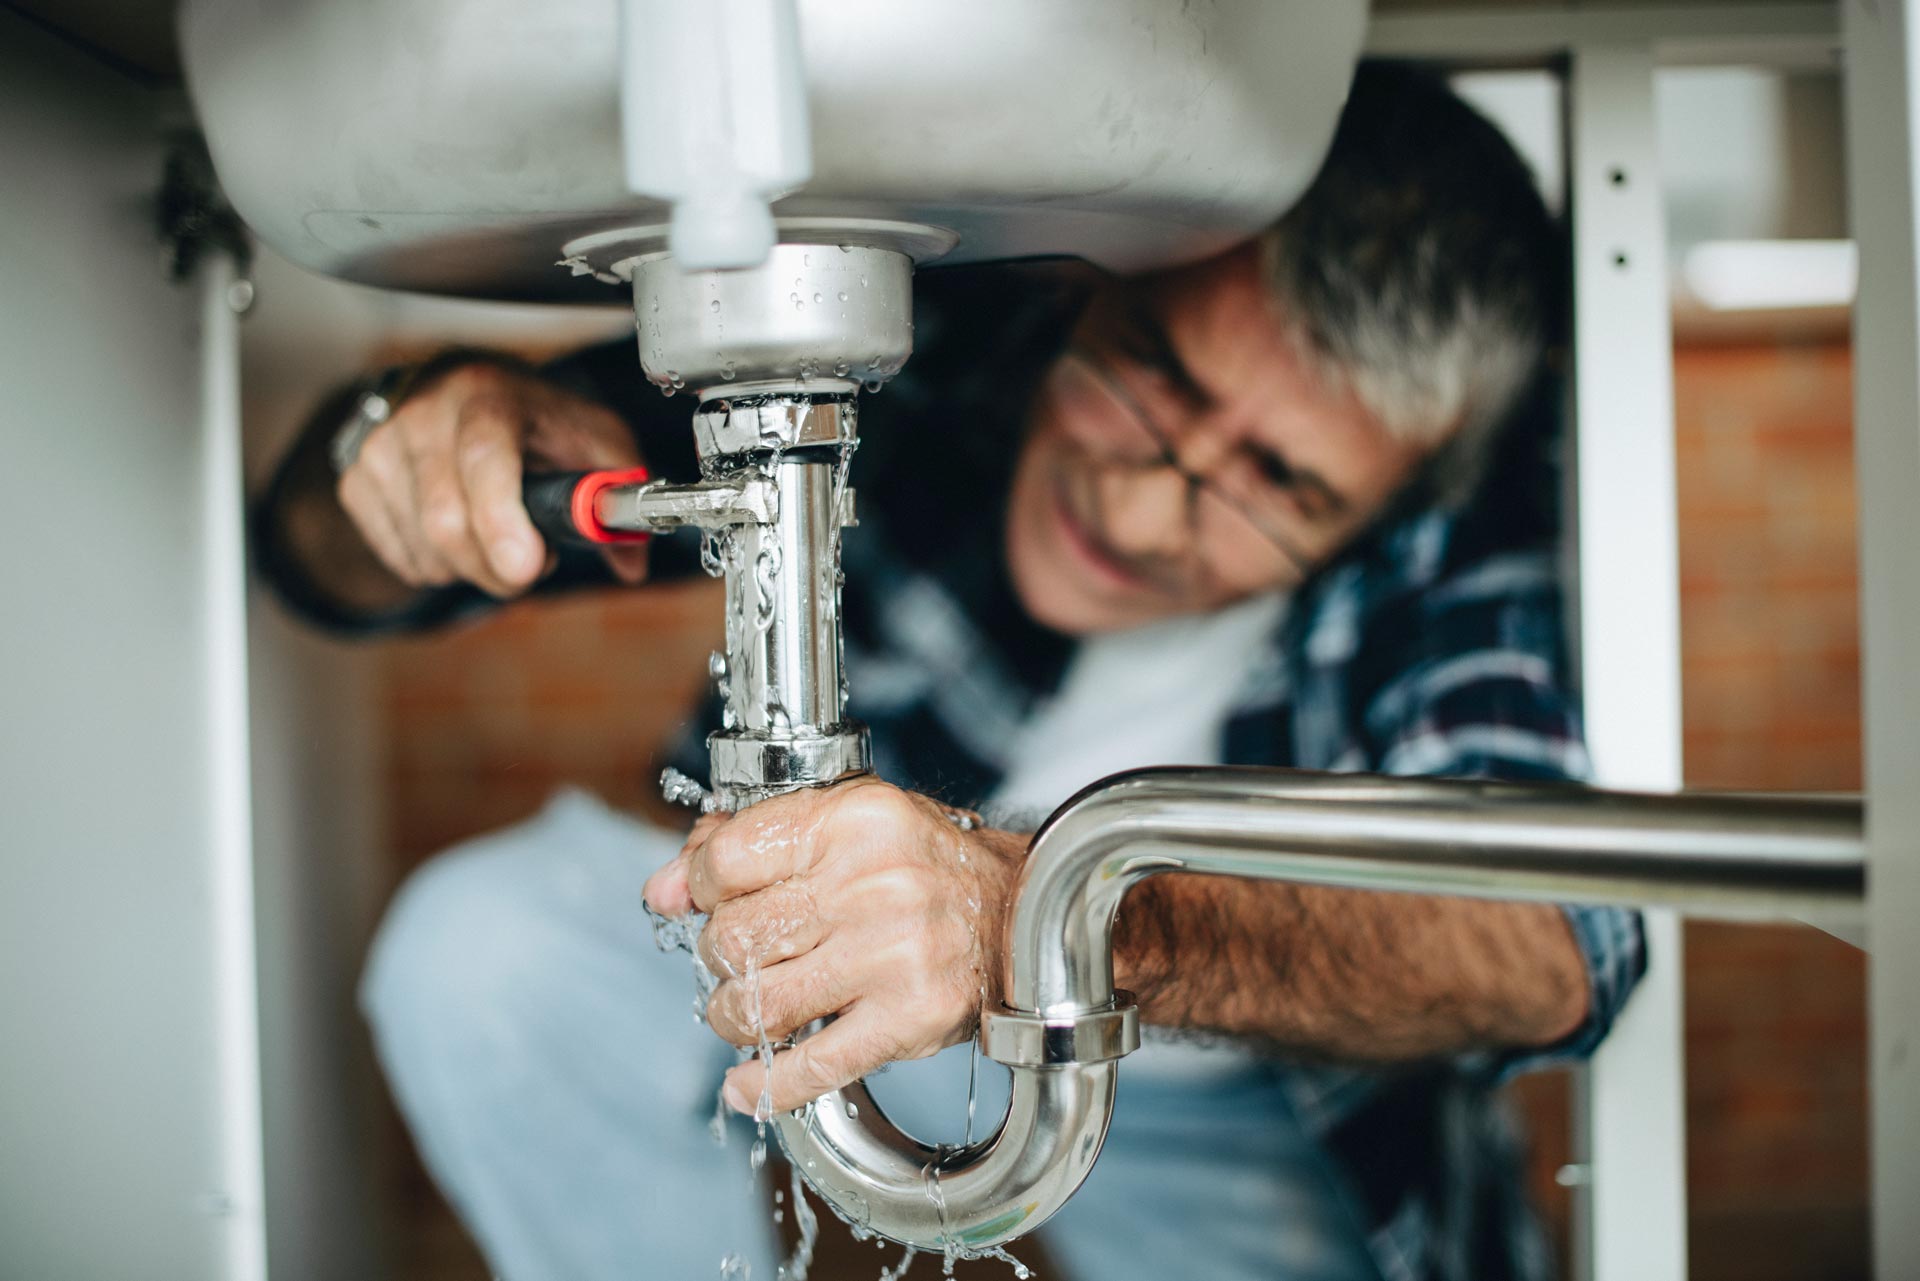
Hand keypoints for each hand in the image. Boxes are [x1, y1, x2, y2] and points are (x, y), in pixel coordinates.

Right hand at [337, 362, 648, 597]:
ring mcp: (383, 446)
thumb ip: (619, 494)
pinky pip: (403, 559)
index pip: (484, 458)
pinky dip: (440, 568)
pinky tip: (460, 535)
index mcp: (488, 395)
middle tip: (530, 562)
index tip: (525, 567)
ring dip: (472, 569)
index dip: (501, 520)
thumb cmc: (534, 419)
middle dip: (498, 568)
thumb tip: (632, 561)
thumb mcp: (593, 440)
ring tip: (496, 536)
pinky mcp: (358, 479)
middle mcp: (425, 413)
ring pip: (426, 550)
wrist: (464, 390)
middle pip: (447, 521)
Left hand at [642, 778, 1026, 1116]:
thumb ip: (749, 844)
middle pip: (734, 936)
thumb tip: (662, 890)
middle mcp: (873, 884)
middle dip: (720, 955)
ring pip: (759, 1002)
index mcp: (854, 821)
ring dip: (734, 1015)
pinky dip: (766, 1085)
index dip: (696, 885)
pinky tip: (745, 1087)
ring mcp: (891, 956)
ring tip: (749, 1007)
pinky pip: (812, 1065)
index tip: (700, 899)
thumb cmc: (924, 868)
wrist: (1022, 917)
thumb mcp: (845, 825)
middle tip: (741, 957)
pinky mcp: (907, 1019)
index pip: (726, 858)